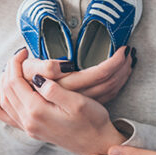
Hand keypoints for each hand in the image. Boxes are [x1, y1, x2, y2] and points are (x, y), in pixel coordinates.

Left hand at [0, 50, 126, 154]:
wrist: (97, 145)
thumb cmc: (92, 122)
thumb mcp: (77, 102)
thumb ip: (53, 89)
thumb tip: (36, 78)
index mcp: (37, 111)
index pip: (15, 82)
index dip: (16, 64)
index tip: (24, 51)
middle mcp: (28, 121)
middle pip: (8, 90)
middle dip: (10, 70)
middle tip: (18, 56)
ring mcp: (29, 128)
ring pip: (6, 102)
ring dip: (5, 83)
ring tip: (12, 69)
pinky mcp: (33, 131)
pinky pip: (8, 118)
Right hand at [21, 46, 135, 104]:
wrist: (29, 103)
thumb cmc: (26, 82)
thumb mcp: (30, 72)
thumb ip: (44, 67)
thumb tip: (62, 66)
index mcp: (65, 88)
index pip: (99, 74)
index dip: (113, 62)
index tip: (119, 49)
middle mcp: (76, 97)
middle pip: (109, 83)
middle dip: (122, 66)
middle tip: (129, 51)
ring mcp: (81, 103)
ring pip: (111, 89)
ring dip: (124, 72)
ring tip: (129, 57)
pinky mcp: (84, 104)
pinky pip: (108, 95)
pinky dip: (118, 82)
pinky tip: (123, 72)